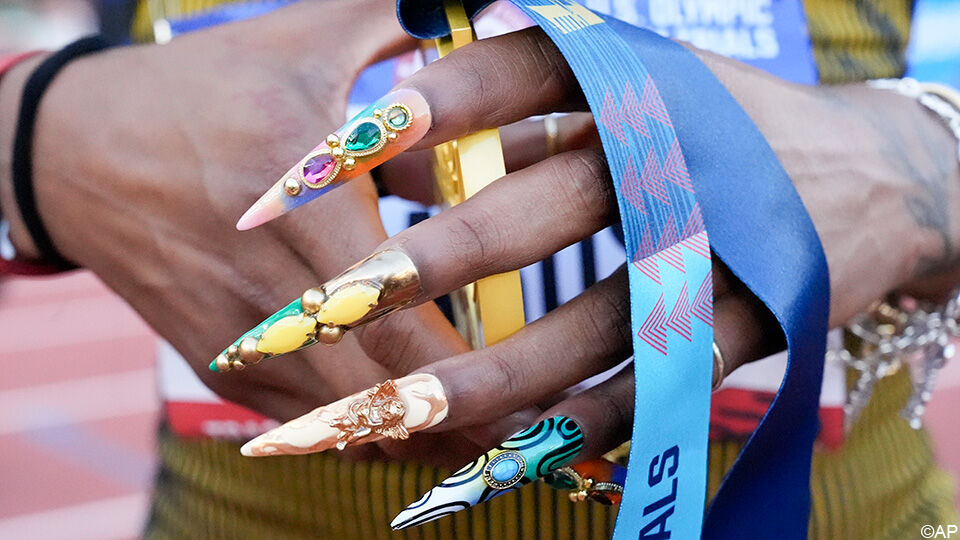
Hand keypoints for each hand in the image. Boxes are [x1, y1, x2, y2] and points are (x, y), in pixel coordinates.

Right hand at [0, 0, 520, 466]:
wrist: (77, 151)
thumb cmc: (208, 89)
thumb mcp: (303, 38)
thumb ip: (396, 20)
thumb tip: (483, 13)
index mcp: (291, 174)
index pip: (387, 290)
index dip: (459, 351)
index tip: (527, 378)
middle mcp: (259, 260)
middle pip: (369, 368)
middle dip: (452, 411)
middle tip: (525, 429)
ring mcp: (230, 319)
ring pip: (334, 405)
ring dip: (409, 428)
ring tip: (480, 438)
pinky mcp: (212, 351)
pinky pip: (293, 409)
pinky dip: (352, 427)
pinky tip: (399, 427)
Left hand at [238, 27, 959, 470]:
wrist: (873, 174)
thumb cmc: (724, 117)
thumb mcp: (635, 76)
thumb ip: (523, 90)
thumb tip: (394, 105)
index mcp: (624, 85)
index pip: (497, 84)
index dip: (395, 123)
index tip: (295, 175)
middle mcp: (661, 166)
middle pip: (520, 221)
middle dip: (407, 273)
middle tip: (304, 318)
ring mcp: (704, 258)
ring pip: (569, 336)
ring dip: (466, 383)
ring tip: (369, 421)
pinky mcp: (739, 334)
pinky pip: (636, 398)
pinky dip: (557, 438)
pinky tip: (477, 469)